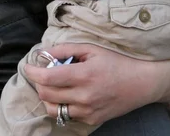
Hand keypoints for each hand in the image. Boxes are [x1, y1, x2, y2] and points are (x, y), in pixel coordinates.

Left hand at [24, 43, 161, 124]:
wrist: (141, 83)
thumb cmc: (116, 62)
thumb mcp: (91, 49)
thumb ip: (66, 49)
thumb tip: (44, 52)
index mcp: (84, 75)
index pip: (48, 78)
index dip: (33, 72)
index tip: (28, 66)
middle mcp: (84, 96)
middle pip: (46, 94)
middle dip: (39, 82)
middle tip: (43, 72)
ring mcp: (87, 112)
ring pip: (53, 109)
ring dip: (47, 95)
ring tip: (53, 84)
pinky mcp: (91, 120)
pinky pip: (67, 115)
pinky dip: (61, 104)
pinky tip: (68, 93)